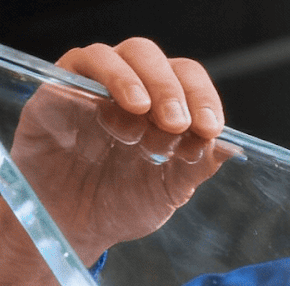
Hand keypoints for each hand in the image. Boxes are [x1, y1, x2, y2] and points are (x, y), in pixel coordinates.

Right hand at [0, 38, 234, 285]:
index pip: (187, 79)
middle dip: (172, 87)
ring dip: (138, 79)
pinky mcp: (58, 90)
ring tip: (144, 113)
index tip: (210, 128)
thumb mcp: (168, 190)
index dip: (203, 97)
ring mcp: (92, 86)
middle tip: (178, 123)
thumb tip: (232, 147)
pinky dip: (105, 80)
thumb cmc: (121, 204)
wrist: (72, 227)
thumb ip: (197, 166)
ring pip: (117, 54)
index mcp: (161, 105)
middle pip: (153, 58)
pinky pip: (78, 63)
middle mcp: (129, 88)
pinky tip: (116, 114)